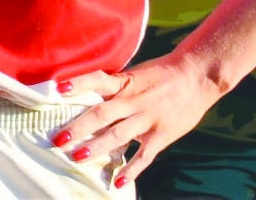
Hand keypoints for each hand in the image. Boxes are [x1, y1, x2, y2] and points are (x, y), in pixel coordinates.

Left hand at [51, 53, 221, 188]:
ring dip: (97, 147)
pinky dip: (131, 171)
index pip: (98, 80)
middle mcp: (134, 101)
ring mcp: (148, 119)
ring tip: (77, 157)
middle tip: (58, 139)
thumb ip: (115, 85)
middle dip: (79, 127)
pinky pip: (143, 156)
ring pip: (118, 136)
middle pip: (102, 114)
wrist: (197, 76)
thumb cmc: (163, 73)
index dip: (78, 83)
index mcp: (126, 83)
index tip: (58, 89)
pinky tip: (116, 183)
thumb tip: (87, 93)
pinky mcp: (161, 136)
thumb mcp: (136, 74)